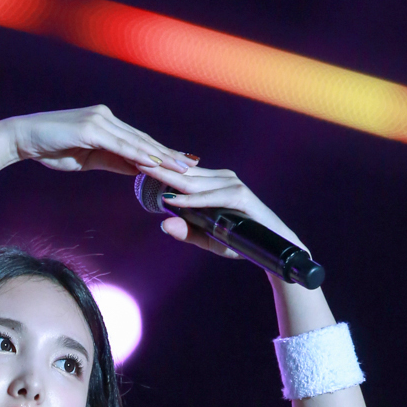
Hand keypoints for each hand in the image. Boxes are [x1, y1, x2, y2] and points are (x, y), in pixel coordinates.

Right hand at [9, 105, 196, 176]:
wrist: (22, 138)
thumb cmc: (50, 149)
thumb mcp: (86, 159)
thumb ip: (111, 161)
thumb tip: (135, 169)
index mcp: (106, 124)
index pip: (140, 142)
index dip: (162, 154)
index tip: (181, 164)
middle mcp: (106, 118)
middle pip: (144, 140)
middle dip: (169, 155)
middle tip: (193, 167)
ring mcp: (99, 121)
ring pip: (136, 142)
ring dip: (160, 157)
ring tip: (181, 168)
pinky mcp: (90, 128)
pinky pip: (119, 145)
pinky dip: (138, 155)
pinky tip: (153, 163)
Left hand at [141, 162, 309, 256]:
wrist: (275, 248)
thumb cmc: (242, 242)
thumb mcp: (209, 240)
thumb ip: (187, 231)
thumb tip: (162, 223)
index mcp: (212, 185)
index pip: (180, 175)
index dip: (157, 169)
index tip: (134, 163)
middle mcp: (221, 179)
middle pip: (182, 174)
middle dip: (157, 166)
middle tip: (131, 158)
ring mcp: (231, 185)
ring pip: (193, 182)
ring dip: (168, 177)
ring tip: (144, 170)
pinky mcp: (240, 197)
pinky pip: (210, 199)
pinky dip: (192, 201)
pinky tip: (173, 200)